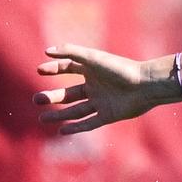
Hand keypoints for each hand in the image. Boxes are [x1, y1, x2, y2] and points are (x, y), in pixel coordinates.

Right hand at [33, 44, 174, 134]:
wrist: (145, 85)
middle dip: (52, 97)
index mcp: (91, 70)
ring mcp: (101, 102)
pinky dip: (76, 128)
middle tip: (36, 100)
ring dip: (59, 115)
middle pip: (69, 94)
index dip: (53, 68)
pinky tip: (62, 131)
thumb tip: (46, 51)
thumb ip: (70, 53)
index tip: (40, 70)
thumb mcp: (92, 58)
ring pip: (76, 111)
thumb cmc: (120, 69)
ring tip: (42, 118)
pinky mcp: (109, 115)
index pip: (67, 68)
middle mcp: (95, 87)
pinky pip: (90, 123)